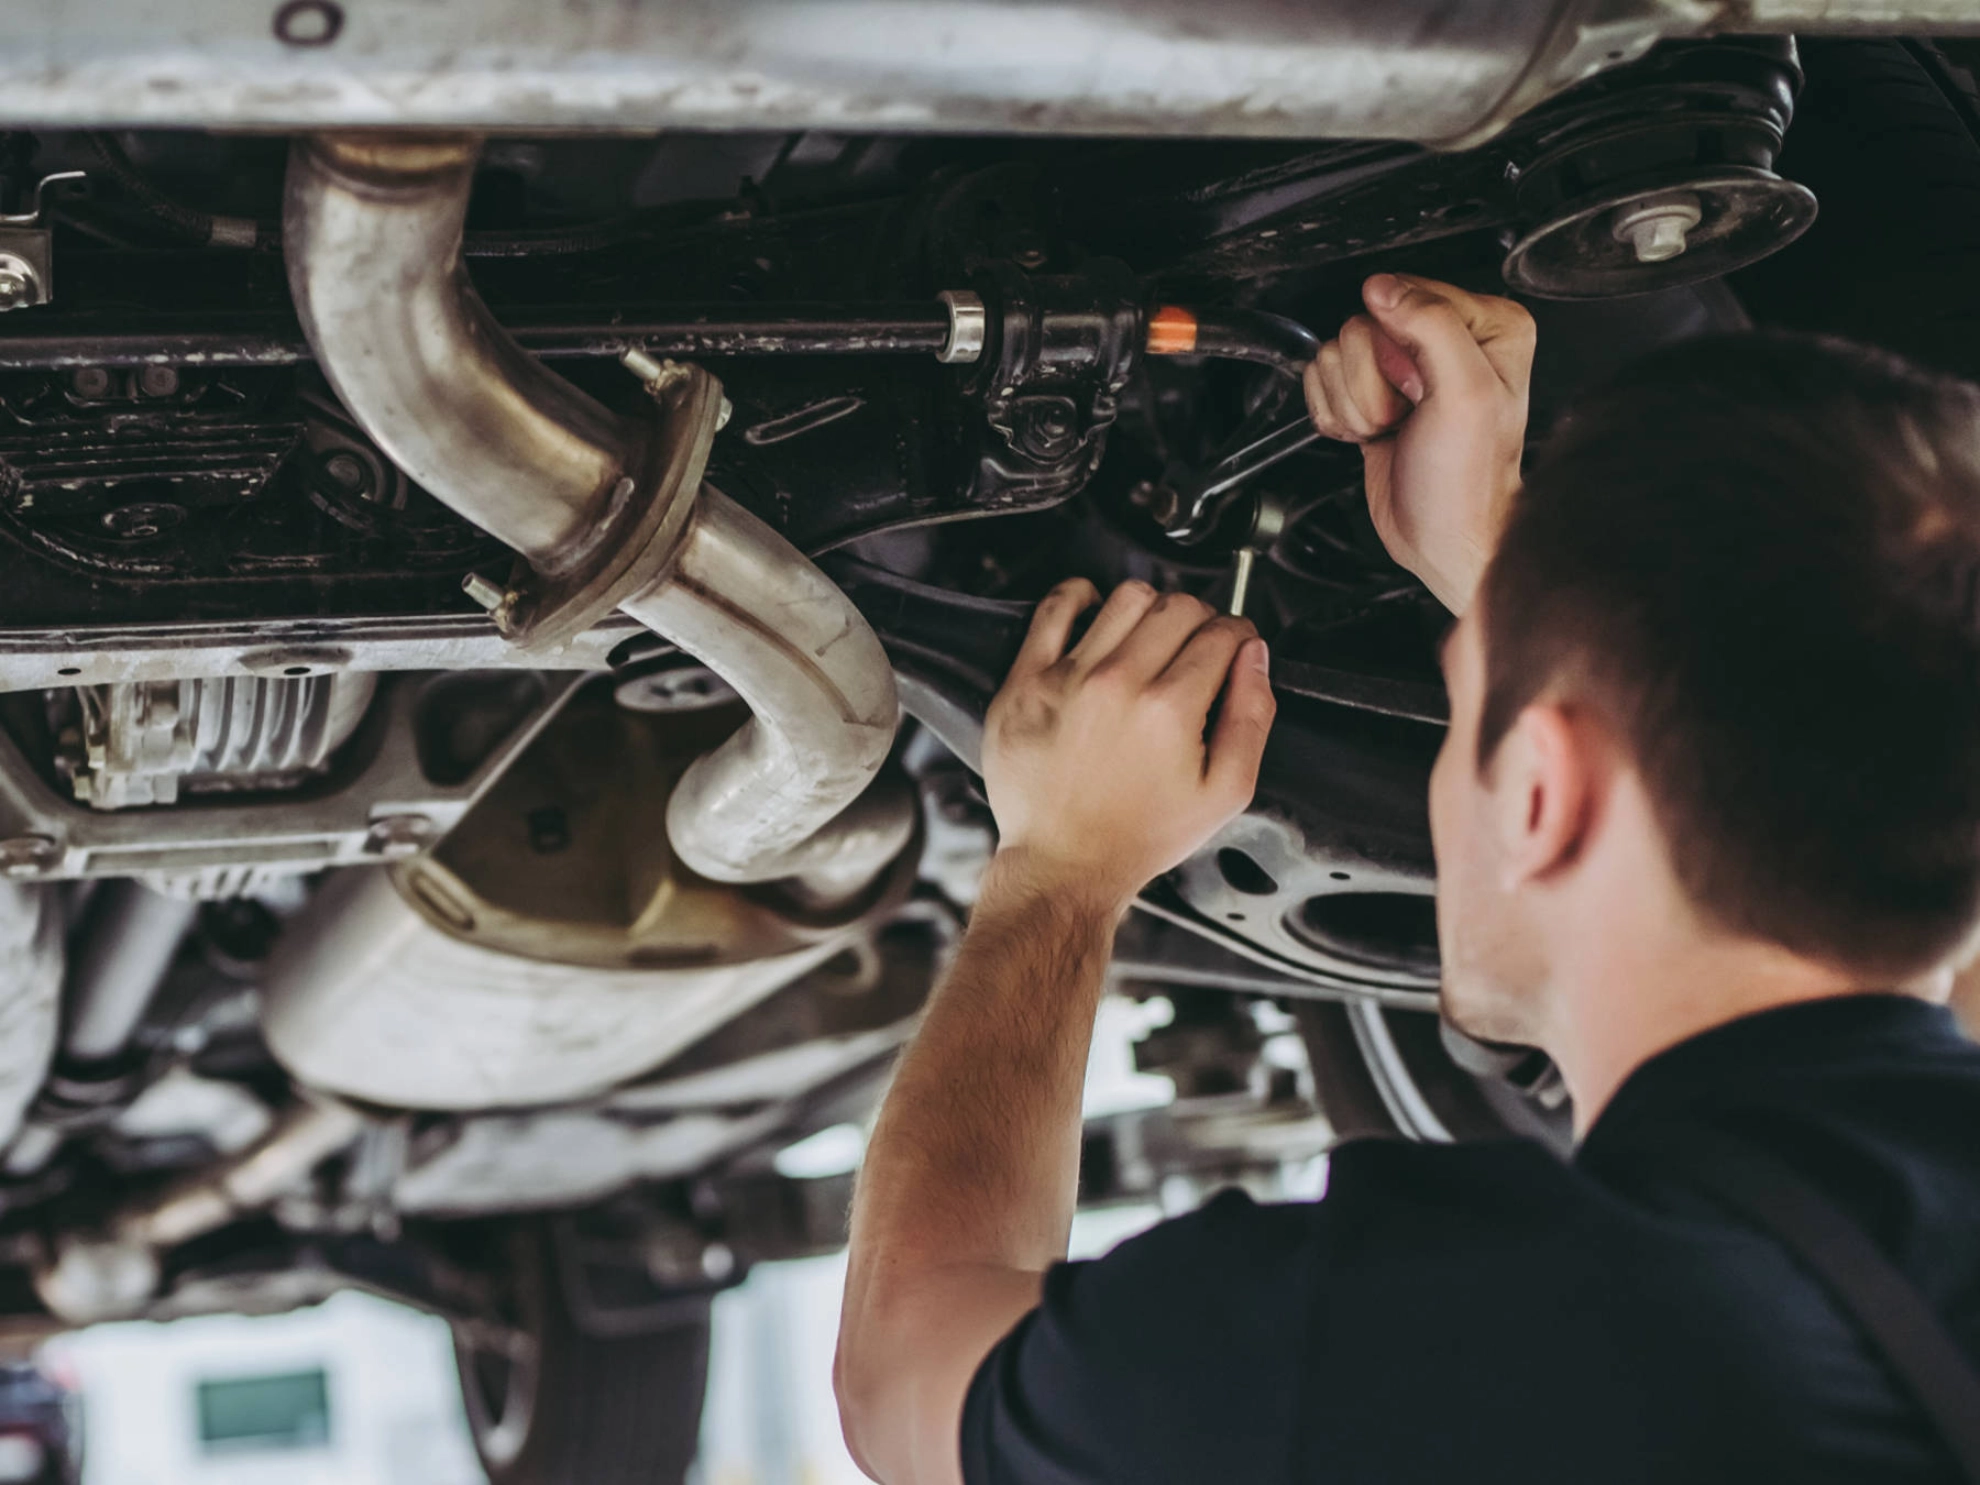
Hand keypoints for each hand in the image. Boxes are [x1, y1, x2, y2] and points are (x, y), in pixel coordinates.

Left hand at [983, 580, 1275, 914]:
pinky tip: (1095, 614)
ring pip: (1127, 598)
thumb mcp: (1226, 792)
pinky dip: (1081, 597)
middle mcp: (1117, 684)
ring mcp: (1066, 678)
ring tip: (1151, 639)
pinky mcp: (1025, 681)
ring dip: (1151, 609)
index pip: (1222, 633)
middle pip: (1179, 608)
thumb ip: (1253, 716)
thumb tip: (1253, 655)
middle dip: (1202, 620)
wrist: (1064, 865)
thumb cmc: (1140, 835)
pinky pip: (1055, 608)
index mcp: (1170, 710)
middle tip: (1197, 648)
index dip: (1238, 635)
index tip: (1232, 647)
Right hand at [1304, 273, 1534, 613]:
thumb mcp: (1465, 393)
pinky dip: (1338, 416)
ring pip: (1335, 355)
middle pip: (1360, 326)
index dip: (1398, 347)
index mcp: (1485, 324)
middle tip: (1406, 413)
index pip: (1403, 296)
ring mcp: (1402, 370)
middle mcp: (1445, 339)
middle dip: (1370, 382)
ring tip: (1391, 428)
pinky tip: (1371, 435)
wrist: (1444, 538)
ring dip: (1354, 403)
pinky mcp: (1371, 395)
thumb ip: (1431, 325)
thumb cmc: (1467, 480)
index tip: (1421, 389)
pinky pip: (1322, 381)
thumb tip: (1383, 288)